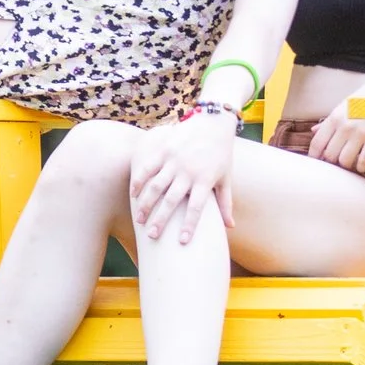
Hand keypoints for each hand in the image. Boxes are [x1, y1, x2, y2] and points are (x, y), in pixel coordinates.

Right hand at [127, 112, 237, 243]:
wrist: (213, 123)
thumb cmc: (221, 153)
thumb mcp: (225, 178)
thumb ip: (225, 203)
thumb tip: (230, 227)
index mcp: (204, 181)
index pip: (196, 209)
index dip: (189, 226)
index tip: (182, 242)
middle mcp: (187, 172)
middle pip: (171, 201)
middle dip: (161, 220)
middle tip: (152, 236)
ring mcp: (174, 160)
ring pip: (156, 186)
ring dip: (146, 204)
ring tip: (139, 219)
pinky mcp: (164, 149)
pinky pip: (148, 167)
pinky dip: (139, 180)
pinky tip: (133, 193)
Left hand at [307, 86, 364, 172]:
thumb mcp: (343, 106)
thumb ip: (329, 121)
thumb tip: (314, 131)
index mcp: (334, 117)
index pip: (317, 142)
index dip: (314, 155)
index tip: (316, 160)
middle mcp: (345, 126)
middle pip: (330, 154)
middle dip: (332, 160)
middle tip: (336, 159)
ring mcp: (361, 133)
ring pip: (345, 161)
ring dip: (346, 164)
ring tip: (349, 161)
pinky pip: (364, 161)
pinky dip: (361, 166)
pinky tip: (361, 164)